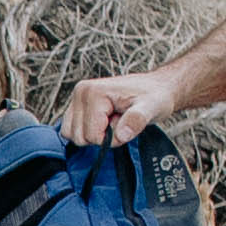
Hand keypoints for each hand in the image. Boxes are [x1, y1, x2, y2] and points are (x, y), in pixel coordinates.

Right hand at [62, 65, 185, 146]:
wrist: (155, 88)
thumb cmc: (154, 96)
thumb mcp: (152, 107)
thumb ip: (137, 119)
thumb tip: (121, 135)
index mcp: (93, 92)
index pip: (92, 134)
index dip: (111, 137)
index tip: (125, 123)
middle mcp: (81, 92)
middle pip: (79, 136)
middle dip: (102, 136)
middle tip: (120, 121)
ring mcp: (76, 99)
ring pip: (72, 135)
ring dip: (95, 135)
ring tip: (113, 120)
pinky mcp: (76, 106)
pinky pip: (71, 131)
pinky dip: (88, 132)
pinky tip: (104, 122)